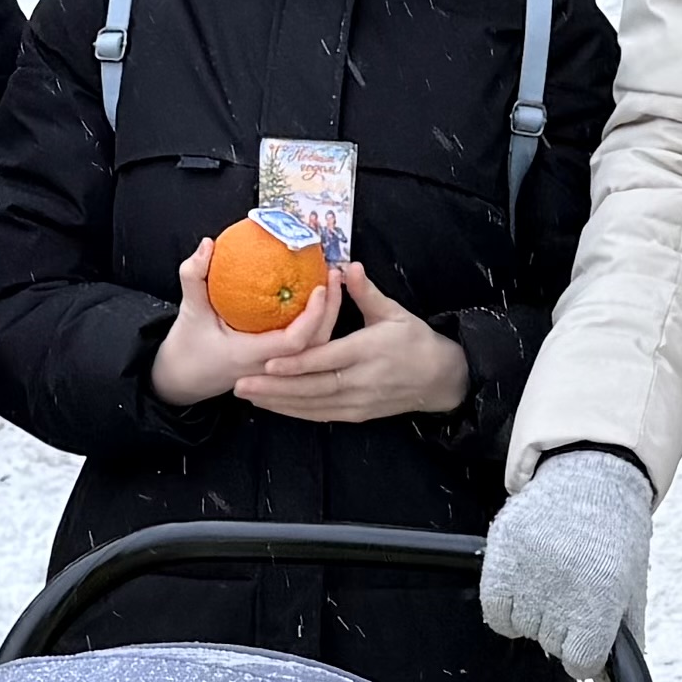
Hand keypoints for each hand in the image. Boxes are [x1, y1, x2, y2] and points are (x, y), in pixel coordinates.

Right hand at [151, 238, 338, 403]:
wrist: (183, 380)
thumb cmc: (186, 348)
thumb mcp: (189, 311)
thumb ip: (194, 277)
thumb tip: (208, 244)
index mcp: (250, 356)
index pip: (293, 342)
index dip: (312, 317)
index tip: (319, 287)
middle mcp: (270, 368)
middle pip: (315, 346)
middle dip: (331, 311)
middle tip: (335, 275)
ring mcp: (278, 371)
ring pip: (315, 349)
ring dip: (328, 317)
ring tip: (333, 283)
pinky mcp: (281, 368)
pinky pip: (306, 348)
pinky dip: (317, 325)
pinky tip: (321, 300)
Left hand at [240, 264, 471, 422]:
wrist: (440, 379)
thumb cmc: (416, 341)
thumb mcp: (394, 312)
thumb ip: (367, 292)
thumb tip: (348, 266)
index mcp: (368, 352)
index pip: (326, 360)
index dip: (296, 364)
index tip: (268, 362)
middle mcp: (361, 381)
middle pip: (312, 388)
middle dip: (274, 389)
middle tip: (241, 384)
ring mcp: (358, 402)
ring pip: (312, 405)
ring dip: (278, 403)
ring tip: (247, 396)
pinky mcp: (357, 414)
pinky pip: (320, 415)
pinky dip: (294, 412)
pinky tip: (272, 407)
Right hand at [480, 447, 655, 677]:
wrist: (591, 477)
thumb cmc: (615, 537)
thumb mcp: (633, 588)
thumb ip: (625, 640)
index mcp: (602, 594)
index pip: (583, 660)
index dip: (585, 656)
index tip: (587, 641)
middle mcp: (564, 582)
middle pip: (552, 646)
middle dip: (563, 630)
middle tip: (573, 599)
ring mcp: (529, 567)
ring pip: (522, 630)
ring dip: (535, 618)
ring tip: (551, 585)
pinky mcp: (501, 553)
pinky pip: (494, 611)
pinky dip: (507, 609)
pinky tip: (525, 589)